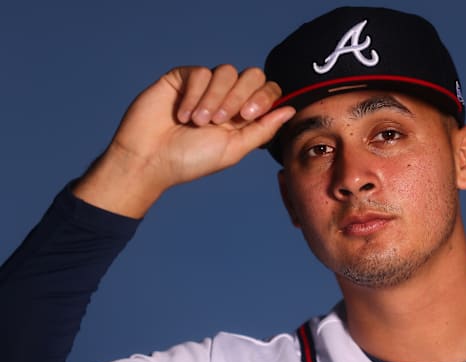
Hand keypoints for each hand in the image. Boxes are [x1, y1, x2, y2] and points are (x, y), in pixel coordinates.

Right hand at [74, 65, 294, 216]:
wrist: (150, 159)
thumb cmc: (191, 160)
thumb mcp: (234, 149)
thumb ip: (263, 129)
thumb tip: (290, 109)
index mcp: (244, 114)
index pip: (268, 90)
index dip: (264, 97)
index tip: (247, 116)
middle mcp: (227, 97)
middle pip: (252, 75)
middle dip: (240, 96)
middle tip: (222, 120)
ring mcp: (205, 86)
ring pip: (226, 72)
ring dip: (215, 98)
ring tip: (199, 122)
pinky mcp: (182, 78)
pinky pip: (200, 72)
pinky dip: (194, 95)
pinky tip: (182, 115)